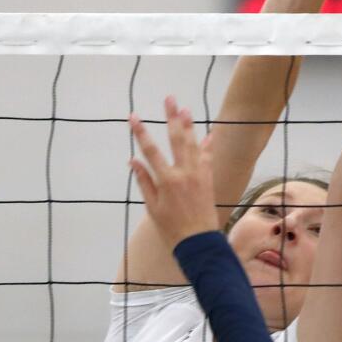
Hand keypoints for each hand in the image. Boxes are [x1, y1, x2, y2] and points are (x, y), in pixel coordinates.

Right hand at [129, 97, 218, 248]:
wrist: (198, 242)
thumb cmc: (171, 228)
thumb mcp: (152, 207)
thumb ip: (144, 181)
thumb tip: (133, 162)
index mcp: (166, 180)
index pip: (150, 150)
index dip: (141, 132)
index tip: (133, 117)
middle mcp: (183, 172)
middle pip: (176, 139)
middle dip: (171, 117)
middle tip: (170, 99)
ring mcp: (198, 174)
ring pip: (193, 144)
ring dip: (189, 125)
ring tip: (186, 109)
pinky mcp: (208, 179)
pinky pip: (207, 157)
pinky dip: (207, 145)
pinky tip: (209, 133)